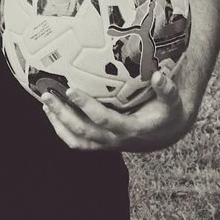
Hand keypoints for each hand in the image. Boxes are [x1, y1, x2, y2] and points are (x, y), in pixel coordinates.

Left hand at [40, 63, 192, 153]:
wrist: (167, 134)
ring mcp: (106, 144)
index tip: (71, 90)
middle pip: (83, 131)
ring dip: (58, 122)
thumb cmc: (168, 114)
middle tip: (47, 95)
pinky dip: (62, 130)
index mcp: (130, 129)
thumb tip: (158, 75)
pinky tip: (53, 114)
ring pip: (77, 139)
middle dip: (63, 113)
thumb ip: (167, 89)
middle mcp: (115, 140)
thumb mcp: (173, 102)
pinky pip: (77, 142)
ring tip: (46, 103)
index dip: (86, 106)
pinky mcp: (101, 144)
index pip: (103, 120)